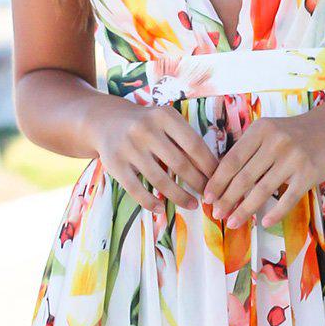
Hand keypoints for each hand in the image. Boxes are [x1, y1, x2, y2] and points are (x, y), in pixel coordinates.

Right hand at [93, 97, 216, 214]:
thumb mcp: (165, 122)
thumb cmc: (146, 125)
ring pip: (159, 180)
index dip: (209, 166)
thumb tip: (215, 169)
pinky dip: (150, 202)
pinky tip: (161, 210)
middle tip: (209, 196)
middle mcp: (145, 129)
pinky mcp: (114, 164)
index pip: (194, 145)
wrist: (105, 121)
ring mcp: (128, 147)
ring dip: (179, 196)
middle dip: (198, 183)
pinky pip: (135, 189)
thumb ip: (185, 139)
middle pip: (180, 164)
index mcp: (164, 115)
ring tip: (192, 205)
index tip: (219, 180)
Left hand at [203, 107, 324, 228]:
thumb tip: (221, 178)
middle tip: (216, 214)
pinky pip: (288, 198)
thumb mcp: (268, 131)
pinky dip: (275, 212)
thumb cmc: (293, 133)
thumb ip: (248, 149)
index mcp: (260, 130)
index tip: (208, 197)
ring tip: (233, 223)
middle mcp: (276, 142)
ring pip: (263, 190)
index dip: (218, 181)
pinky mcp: (309, 173)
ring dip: (245, 210)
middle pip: (244, 177)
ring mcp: (293, 158)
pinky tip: (264, 222)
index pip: (232, 160)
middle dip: (227, 199)